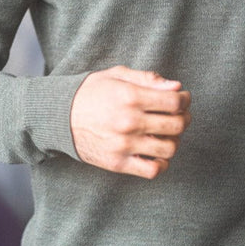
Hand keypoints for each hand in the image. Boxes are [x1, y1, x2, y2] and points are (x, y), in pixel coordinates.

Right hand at [70, 65, 190, 178]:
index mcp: (131, 96)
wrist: (59, 116)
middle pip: (176, 125)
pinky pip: (152, 170)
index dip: (185, 99)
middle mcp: (129, 121)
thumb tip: (176, 86)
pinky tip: (157, 151)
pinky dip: (162, 162)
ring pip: (169, 148)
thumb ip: (148, 79)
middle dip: (185, 118)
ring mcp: (124, 145)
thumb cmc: (92, 92)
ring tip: (168, 133)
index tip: (183, 98)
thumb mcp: (118, 75)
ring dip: (175, 140)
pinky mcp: (117, 163)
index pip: (174, 102)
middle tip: (181, 115)